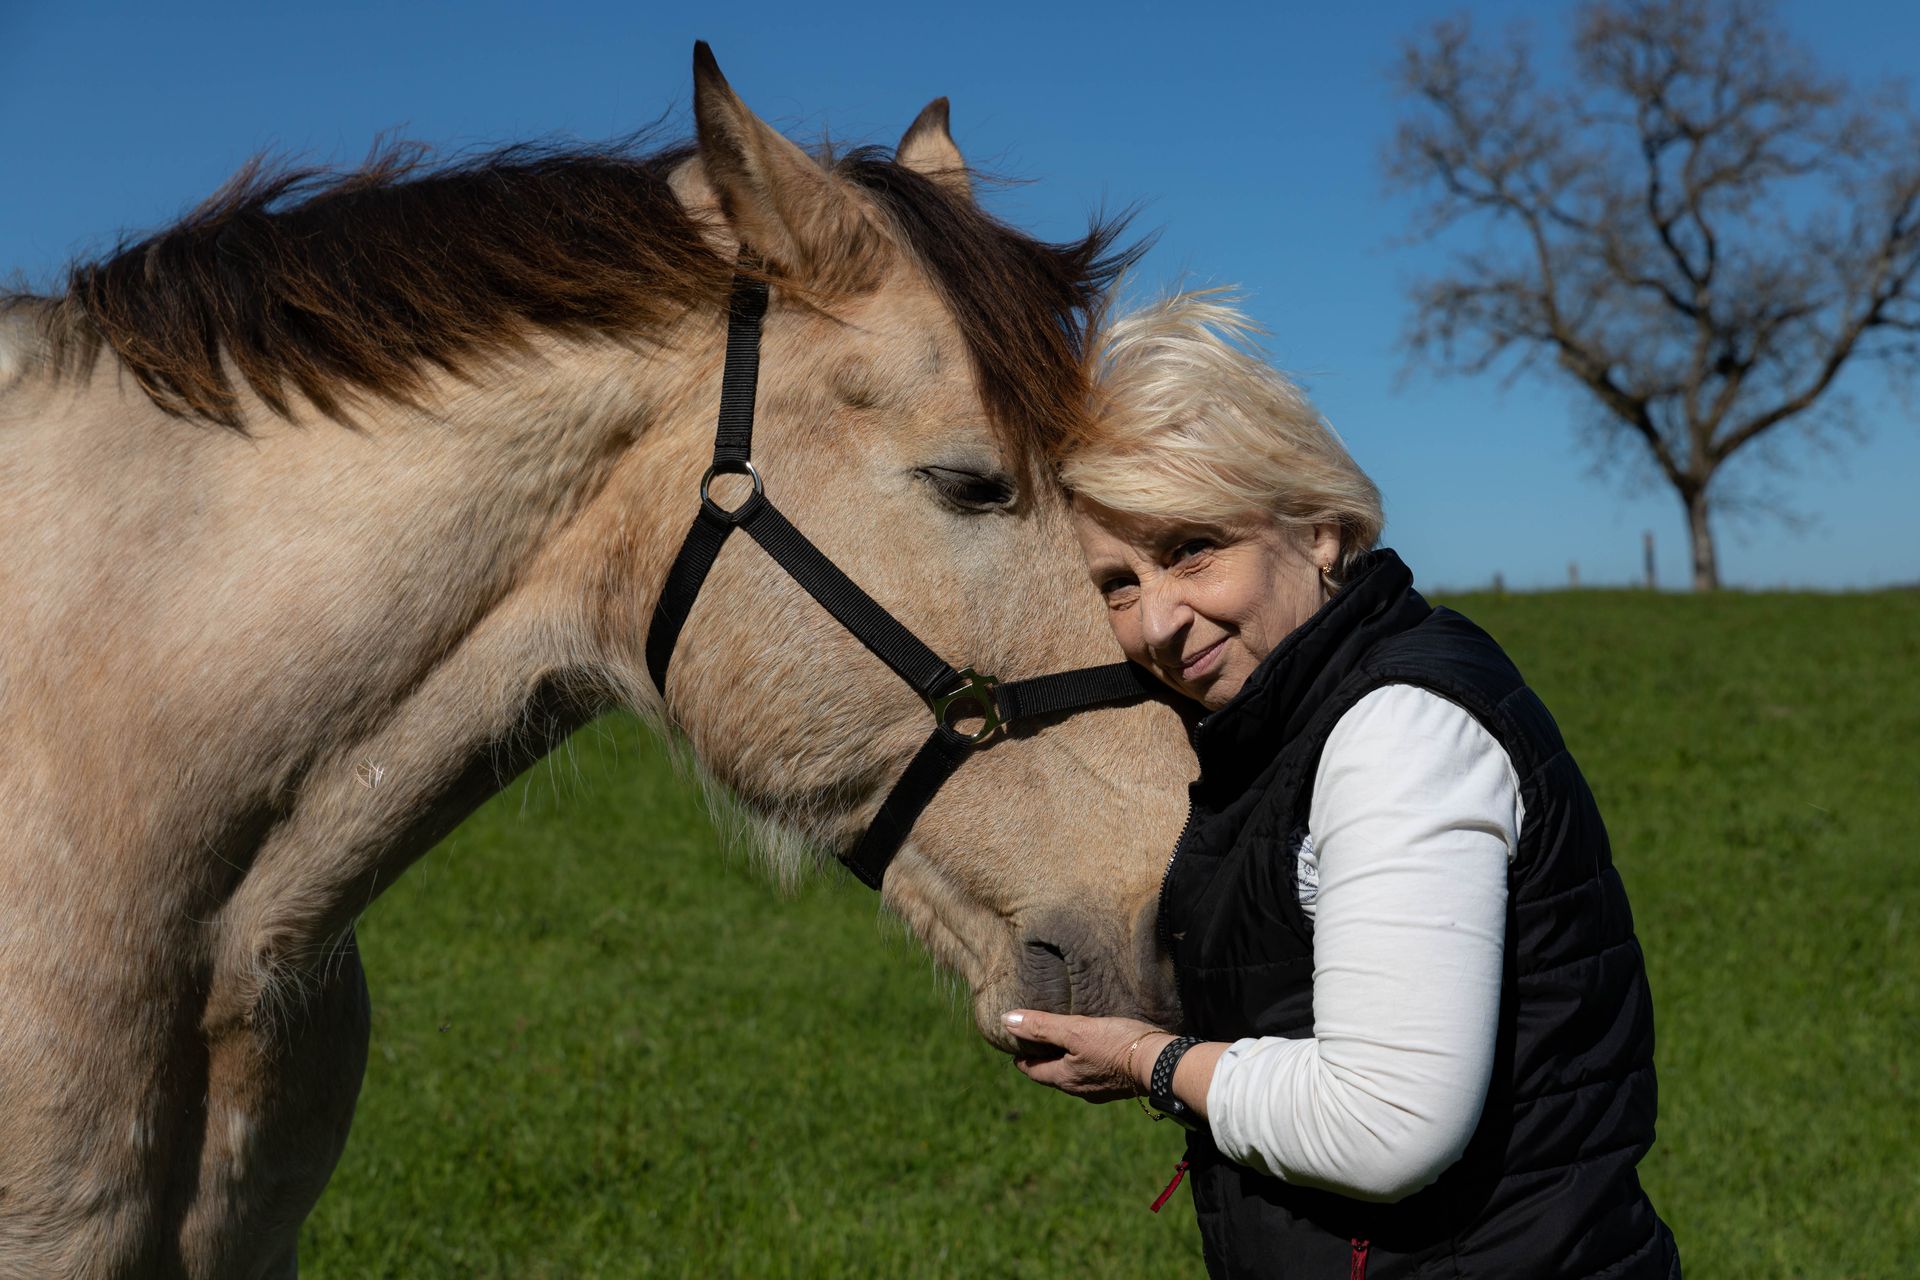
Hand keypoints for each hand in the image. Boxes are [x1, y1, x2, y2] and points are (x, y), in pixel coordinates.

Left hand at [1003, 1009, 1172, 1103]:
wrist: (1162, 1064)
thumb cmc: (1116, 1045)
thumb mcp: (1075, 1030)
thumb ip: (1042, 1026)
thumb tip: (1006, 1021)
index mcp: (1065, 1079)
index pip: (1032, 1070)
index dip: (1021, 1057)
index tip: (1014, 1045)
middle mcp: (1080, 1089)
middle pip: (1052, 1073)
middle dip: (1042, 1058)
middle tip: (1036, 1039)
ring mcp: (1100, 1089)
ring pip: (1073, 1074)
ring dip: (1065, 1060)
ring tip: (1064, 1041)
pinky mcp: (1119, 1083)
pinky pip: (1094, 1072)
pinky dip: (1085, 1060)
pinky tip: (1094, 1048)